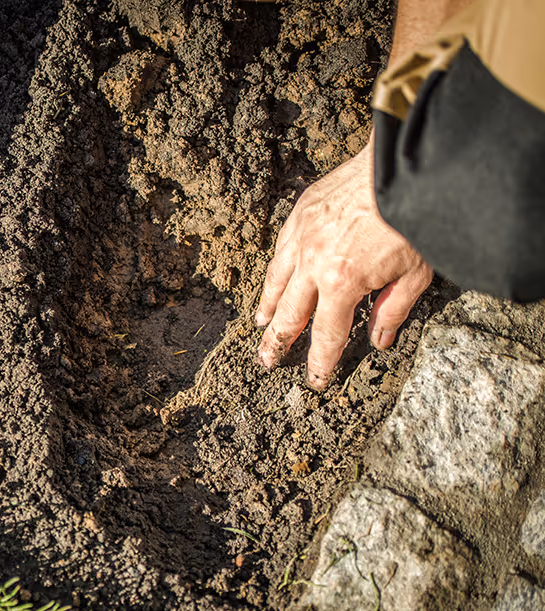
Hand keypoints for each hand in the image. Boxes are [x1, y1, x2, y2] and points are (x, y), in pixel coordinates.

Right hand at [255, 141, 432, 388]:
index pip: (326, 336)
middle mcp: (312, 264)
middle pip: (289, 314)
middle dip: (278, 342)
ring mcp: (301, 237)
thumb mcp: (415, 273)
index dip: (319, 363)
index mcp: (342, 284)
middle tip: (267, 361)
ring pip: (275, 281)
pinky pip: (280, 249)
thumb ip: (392, 311)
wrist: (401, 164)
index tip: (314, 383)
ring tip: (260, 325)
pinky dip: (276, 270)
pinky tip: (274, 278)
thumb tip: (378, 341)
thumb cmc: (414, 217)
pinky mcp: (300, 213)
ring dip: (267, 307)